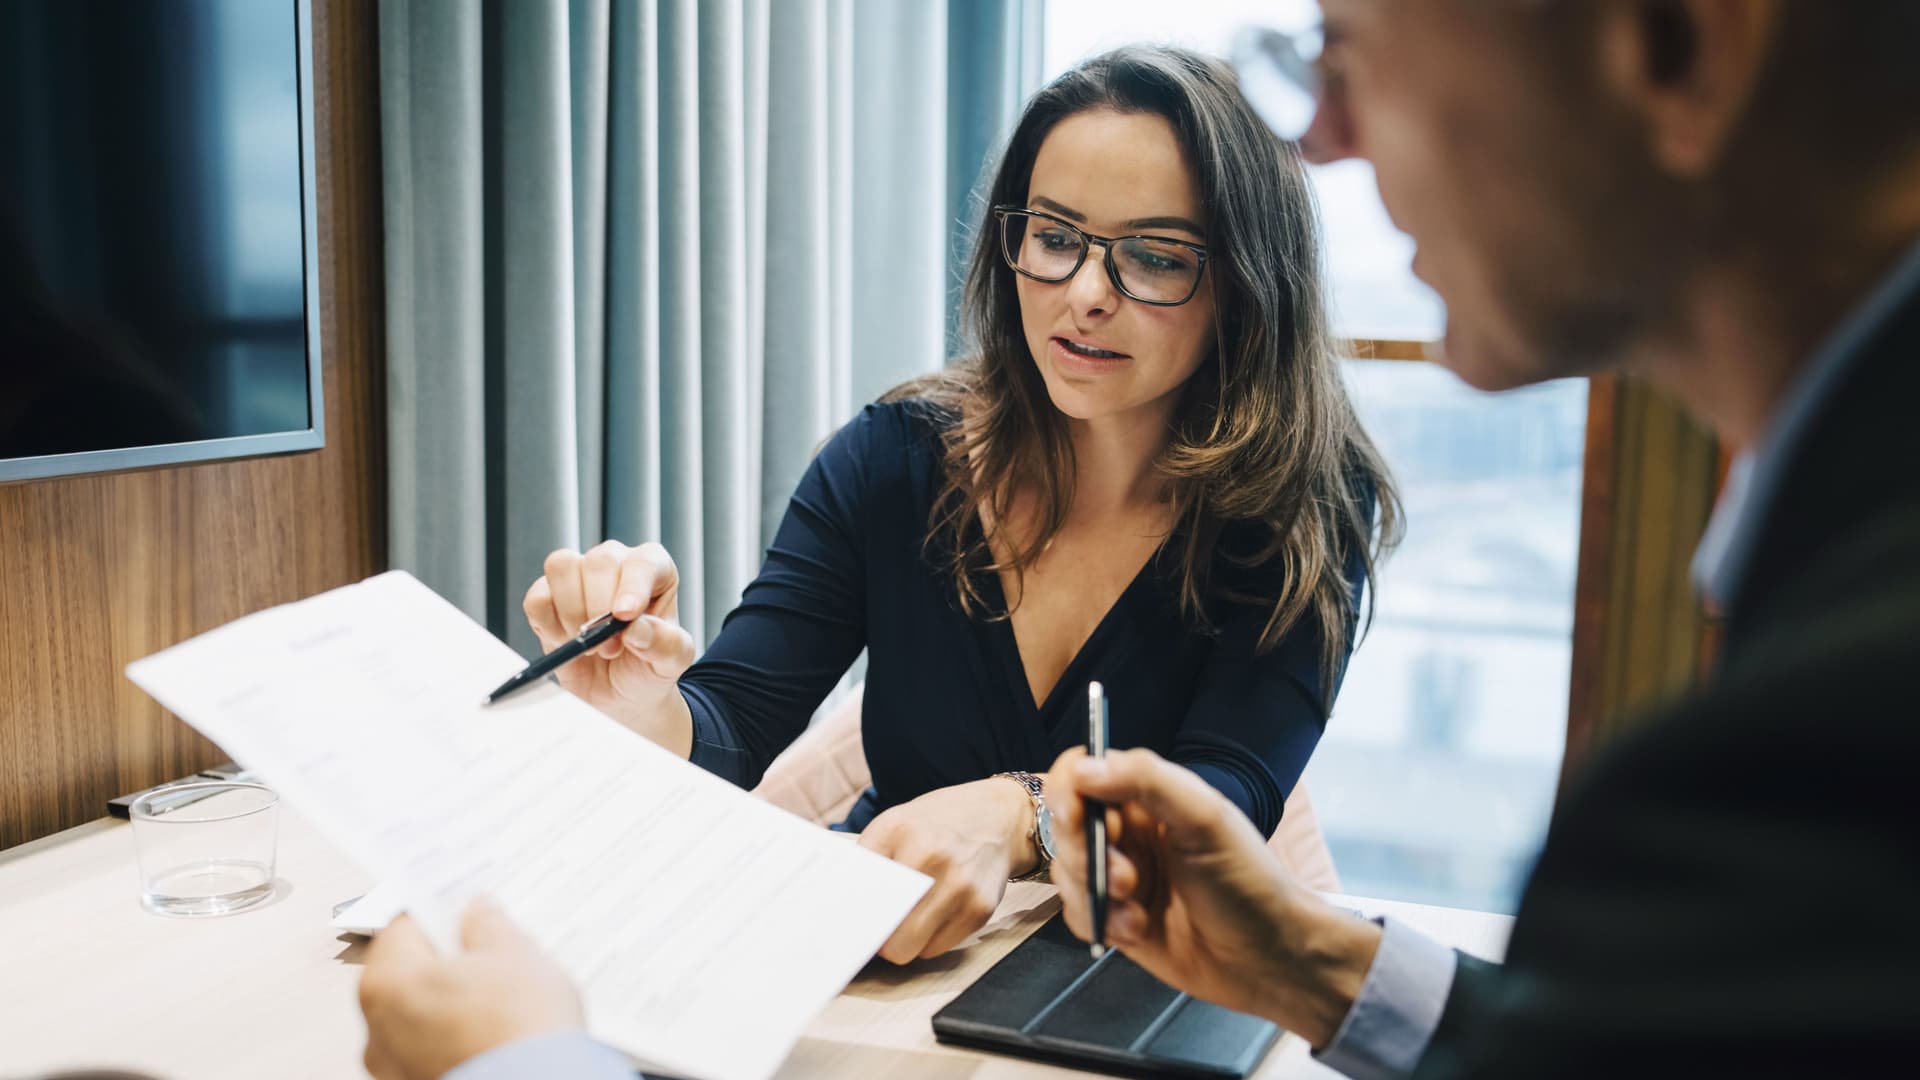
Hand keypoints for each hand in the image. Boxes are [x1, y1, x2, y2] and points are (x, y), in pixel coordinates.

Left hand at [357, 900, 584, 1079]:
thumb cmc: (520, 1029)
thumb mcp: (514, 954)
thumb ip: (487, 925)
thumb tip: (477, 913)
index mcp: (387, 983)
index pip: (402, 926)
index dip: (437, 909)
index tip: (463, 905)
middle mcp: (377, 1029)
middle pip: (408, 974)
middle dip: (446, 959)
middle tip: (490, 948)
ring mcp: (394, 1068)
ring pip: (421, 1015)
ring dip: (453, 1001)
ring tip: (502, 995)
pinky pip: (434, 1049)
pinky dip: (458, 1036)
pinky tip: (496, 1030)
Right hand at [524, 540, 696, 751]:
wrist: (620, 695)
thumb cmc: (649, 668)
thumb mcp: (671, 662)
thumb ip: (665, 644)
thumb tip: (637, 627)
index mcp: (655, 570)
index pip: (643, 561)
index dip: (632, 586)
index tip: (623, 616)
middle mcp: (616, 564)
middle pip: (599, 562)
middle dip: (600, 610)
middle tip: (611, 648)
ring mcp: (579, 576)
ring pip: (562, 567)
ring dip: (572, 613)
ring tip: (590, 646)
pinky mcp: (547, 597)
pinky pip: (537, 597)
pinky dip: (547, 623)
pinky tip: (565, 642)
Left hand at [860, 777, 1038, 962]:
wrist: (999, 818)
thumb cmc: (938, 825)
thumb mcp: (894, 824)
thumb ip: (868, 860)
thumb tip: (842, 908)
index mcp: (898, 830)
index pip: (857, 890)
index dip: (848, 913)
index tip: (842, 924)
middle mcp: (931, 857)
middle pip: (884, 931)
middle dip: (876, 936)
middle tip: (876, 927)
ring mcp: (960, 886)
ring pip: (909, 950)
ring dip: (902, 941)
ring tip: (908, 917)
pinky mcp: (980, 910)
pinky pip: (936, 950)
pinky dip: (929, 940)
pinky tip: (935, 915)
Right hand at [1046, 748, 1379, 1046]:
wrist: (1270, 958)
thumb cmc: (1248, 881)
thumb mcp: (1206, 818)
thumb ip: (1147, 780)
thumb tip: (1084, 767)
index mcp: (1149, 797)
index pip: (1084, 772)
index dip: (1069, 790)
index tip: (1075, 814)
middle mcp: (1130, 832)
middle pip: (1067, 825)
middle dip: (1087, 852)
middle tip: (1126, 876)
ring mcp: (1120, 876)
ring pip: (1066, 871)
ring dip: (1096, 891)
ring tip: (1137, 907)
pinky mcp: (1116, 919)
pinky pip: (1076, 913)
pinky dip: (1099, 922)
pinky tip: (1137, 930)